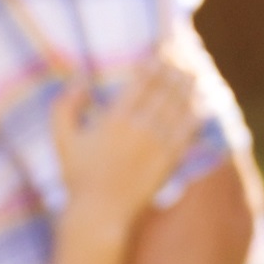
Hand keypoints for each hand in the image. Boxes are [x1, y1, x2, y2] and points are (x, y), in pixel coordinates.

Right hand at [53, 45, 207, 233]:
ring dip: (188, 86)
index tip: (160, 51)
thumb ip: (65, 105)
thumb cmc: (78, 175)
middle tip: (181, 55)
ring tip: (193, 71)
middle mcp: (140, 128)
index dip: (154, 63)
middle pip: (165, 89)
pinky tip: (201, 102)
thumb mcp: (62, 138)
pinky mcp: (170, 160)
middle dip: (174, 68)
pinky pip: (188, 130)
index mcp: (115, 119)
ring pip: (180, 107)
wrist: (101, 213)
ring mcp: (158, 144)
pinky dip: (196, 113)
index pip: (142, 81)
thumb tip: (78, 76)